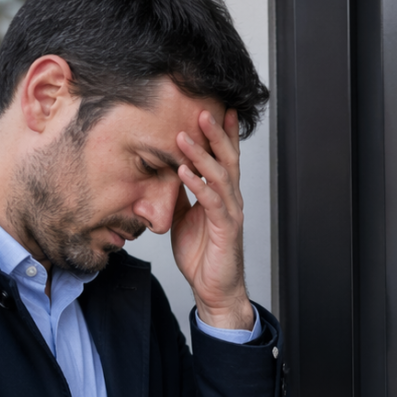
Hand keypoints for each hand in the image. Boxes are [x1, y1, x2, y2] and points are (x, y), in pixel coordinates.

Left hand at [173, 109, 253, 330]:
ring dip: (202, 155)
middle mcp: (230, 199)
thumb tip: (166, 172)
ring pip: (220, 176)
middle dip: (215, 134)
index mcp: (222, 195)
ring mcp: (230, 213)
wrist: (214, 289)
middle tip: (202, 110)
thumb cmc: (202, 254)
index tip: (216, 108)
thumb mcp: (184, 216)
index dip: (222, 134)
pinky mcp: (225, 229)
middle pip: (227, 159)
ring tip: (185, 137)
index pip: (224, 158)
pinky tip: (185, 173)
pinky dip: (198, 185)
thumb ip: (180, 194)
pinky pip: (212, 202)